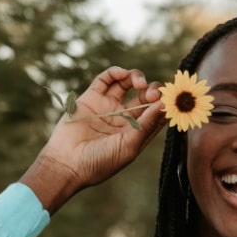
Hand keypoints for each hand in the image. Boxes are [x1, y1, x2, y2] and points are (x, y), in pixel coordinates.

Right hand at [21, 66, 165, 212]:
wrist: (67, 164)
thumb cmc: (100, 162)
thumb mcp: (129, 145)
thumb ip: (147, 124)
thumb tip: (165, 105)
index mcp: (136, 132)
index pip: (156, 112)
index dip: (165, 103)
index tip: (170, 99)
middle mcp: (124, 118)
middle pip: (144, 96)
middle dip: (152, 90)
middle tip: (152, 94)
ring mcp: (107, 106)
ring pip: (127, 83)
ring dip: (136, 77)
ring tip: (138, 83)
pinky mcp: (91, 98)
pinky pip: (105, 80)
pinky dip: (116, 73)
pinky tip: (123, 74)